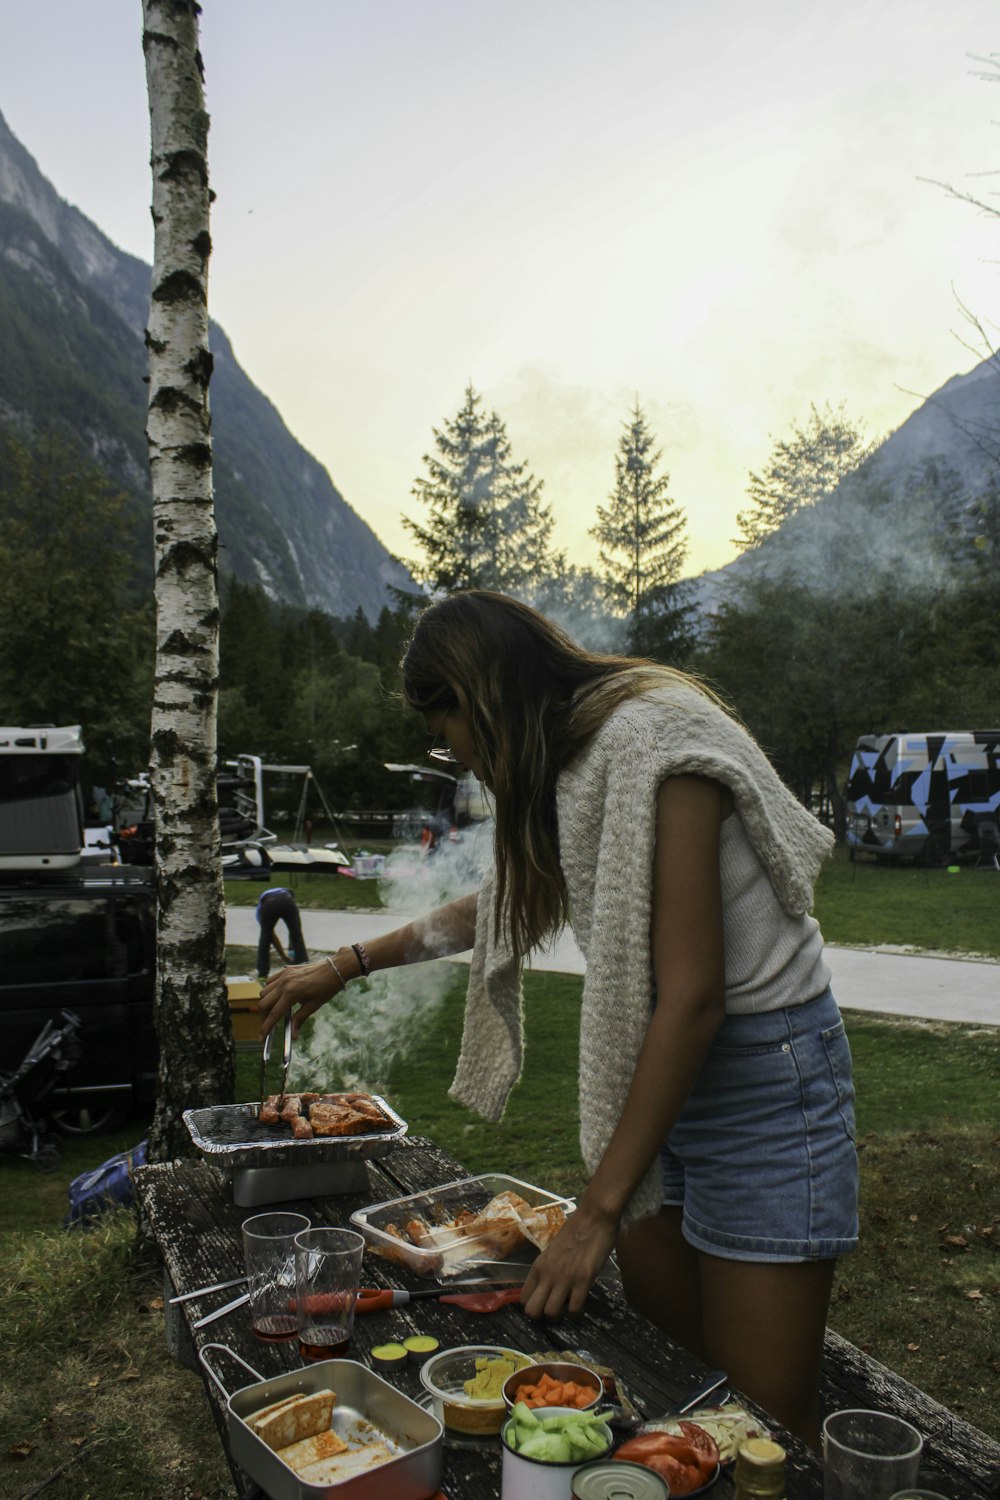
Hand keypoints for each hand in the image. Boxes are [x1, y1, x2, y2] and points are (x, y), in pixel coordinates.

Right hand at [257, 959, 341, 1038]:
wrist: (334, 969)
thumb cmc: (326, 988)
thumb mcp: (313, 1006)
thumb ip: (299, 1020)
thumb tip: (293, 1036)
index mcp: (291, 993)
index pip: (274, 1014)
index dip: (266, 1028)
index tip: (262, 1038)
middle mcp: (284, 983)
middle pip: (264, 1003)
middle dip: (264, 1017)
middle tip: (269, 1026)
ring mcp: (283, 975)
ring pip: (264, 992)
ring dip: (266, 1004)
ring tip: (273, 1012)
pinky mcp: (285, 970)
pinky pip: (270, 981)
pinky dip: (269, 991)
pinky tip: (276, 997)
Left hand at [519, 1202, 618, 1319]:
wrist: (593, 1218)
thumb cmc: (574, 1232)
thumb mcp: (552, 1251)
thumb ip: (547, 1269)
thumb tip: (545, 1287)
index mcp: (538, 1266)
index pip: (524, 1298)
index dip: (533, 1305)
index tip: (543, 1303)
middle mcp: (547, 1274)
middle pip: (532, 1311)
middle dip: (542, 1316)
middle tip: (554, 1309)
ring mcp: (565, 1278)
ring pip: (551, 1313)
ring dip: (559, 1316)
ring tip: (566, 1307)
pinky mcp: (583, 1280)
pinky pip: (574, 1309)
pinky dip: (577, 1310)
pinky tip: (580, 1300)